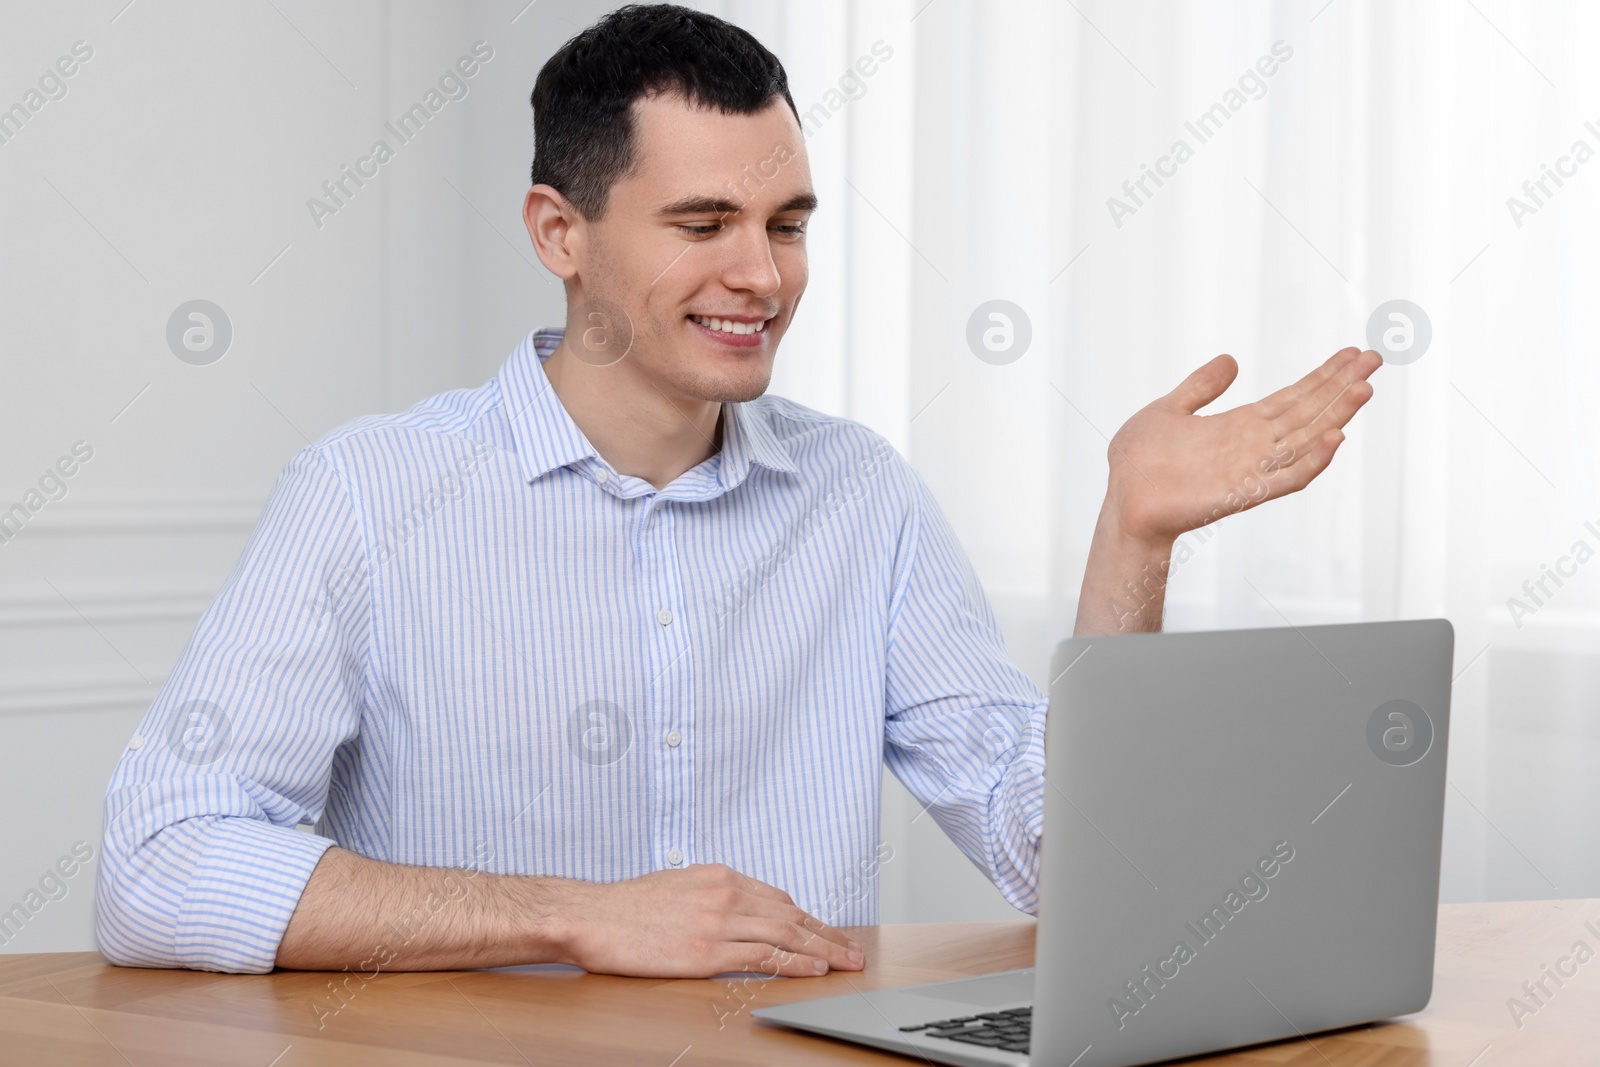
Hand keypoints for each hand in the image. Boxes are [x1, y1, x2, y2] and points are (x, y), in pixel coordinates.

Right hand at [558, 863, 865, 977]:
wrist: (591, 915)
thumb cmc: (626, 906)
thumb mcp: (679, 886)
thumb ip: (712, 897)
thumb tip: (735, 912)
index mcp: (720, 876)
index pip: (779, 899)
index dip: (809, 919)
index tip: (828, 932)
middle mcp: (726, 893)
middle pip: (792, 915)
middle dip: (828, 934)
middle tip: (854, 951)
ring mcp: (719, 922)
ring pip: (786, 935)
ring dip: (823, 950)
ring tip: (847, 963)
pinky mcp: (707, 951)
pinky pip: (763, 958)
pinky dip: (794, 964)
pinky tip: (814, 970)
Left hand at [1104, 347, 1380, 544]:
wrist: (1122, 501)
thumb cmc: (1139, 463)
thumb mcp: (1169, 409)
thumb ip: (1201, 387)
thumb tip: (1231, 360)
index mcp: (1239, 425)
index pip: (1292, 396)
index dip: (1323, 376)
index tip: (1353, 353)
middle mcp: (1253, 445)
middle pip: (1308, 412)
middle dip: (1341, 386)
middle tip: (1375, 359)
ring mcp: (1251, 469)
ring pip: (1305, 440)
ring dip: (1336, 416)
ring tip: (1365, 389)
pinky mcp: (1241, 493)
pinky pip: (1285, 479)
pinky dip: (1312, 461)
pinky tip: (1335, 439)